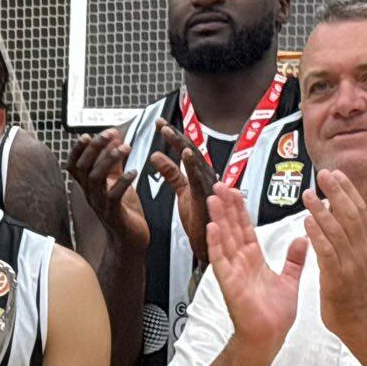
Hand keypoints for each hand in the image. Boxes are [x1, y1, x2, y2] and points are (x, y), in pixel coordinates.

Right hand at [66, 128, 146, 252]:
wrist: (129, 239)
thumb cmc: (123, 210)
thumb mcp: (116, 180)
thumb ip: (114, 161)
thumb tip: (115, 137)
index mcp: (88, 185)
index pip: (74, 164)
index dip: (78, 149)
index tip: (88, 135)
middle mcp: (90, 193)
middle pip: (83, 167)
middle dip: (95, 147)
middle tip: (110, 134)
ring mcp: (100, 204)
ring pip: (96, 178)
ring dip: (108, 160)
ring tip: (125, 148)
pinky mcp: (113, 213)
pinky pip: (113, 196)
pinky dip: (122, 182)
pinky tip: (133, 172)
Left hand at [150, 118, 217, 263]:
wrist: (208, 242)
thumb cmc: (199, 218)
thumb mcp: (181, 191)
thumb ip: (171, 173)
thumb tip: (156, 156)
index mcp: (200, 173)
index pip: (186, 149)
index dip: (173, 135)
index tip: (159, 124)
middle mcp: (206, 175)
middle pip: (190, 149)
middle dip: (175, 134)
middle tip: (159, 123)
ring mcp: (209, 184)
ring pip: (195, 159)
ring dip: (181, 144)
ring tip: (167, 131)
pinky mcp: (208, 196)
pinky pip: (201, 178)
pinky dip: (194, 164)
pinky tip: (185, 153)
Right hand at [207, 182, 302, 360]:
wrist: (269, 338)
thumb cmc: (274, 316)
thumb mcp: (290, 281)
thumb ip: (295, 259)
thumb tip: (303, 239)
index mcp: (254, 261)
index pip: (246, 229)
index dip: (240, 210)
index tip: (236, 191)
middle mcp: (240, 263)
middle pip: (232, 229)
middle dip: (227, 207)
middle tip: (221, 185)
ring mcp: (233, 272)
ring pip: (224, 239)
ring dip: (218, 218)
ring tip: (214, 198)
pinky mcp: (229, 283)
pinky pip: (221, 260)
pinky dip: (216, 243)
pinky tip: (212, 226)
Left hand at [302, 169, 366, 340]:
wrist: (362, 320)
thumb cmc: (355, 289)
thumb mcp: (358, 257)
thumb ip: (350, 235)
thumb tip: (337, 211)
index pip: (359, 209)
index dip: (348, 190)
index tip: (336, 173)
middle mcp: (362, 249)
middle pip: (350, 214)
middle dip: (337, 191)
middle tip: (323, 174)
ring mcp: (351, 263)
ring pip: (338, 230)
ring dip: (322, 210)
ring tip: (309, 194)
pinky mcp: (337, 277)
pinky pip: (327, 252)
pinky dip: (318, 235)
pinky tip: (307, 222)